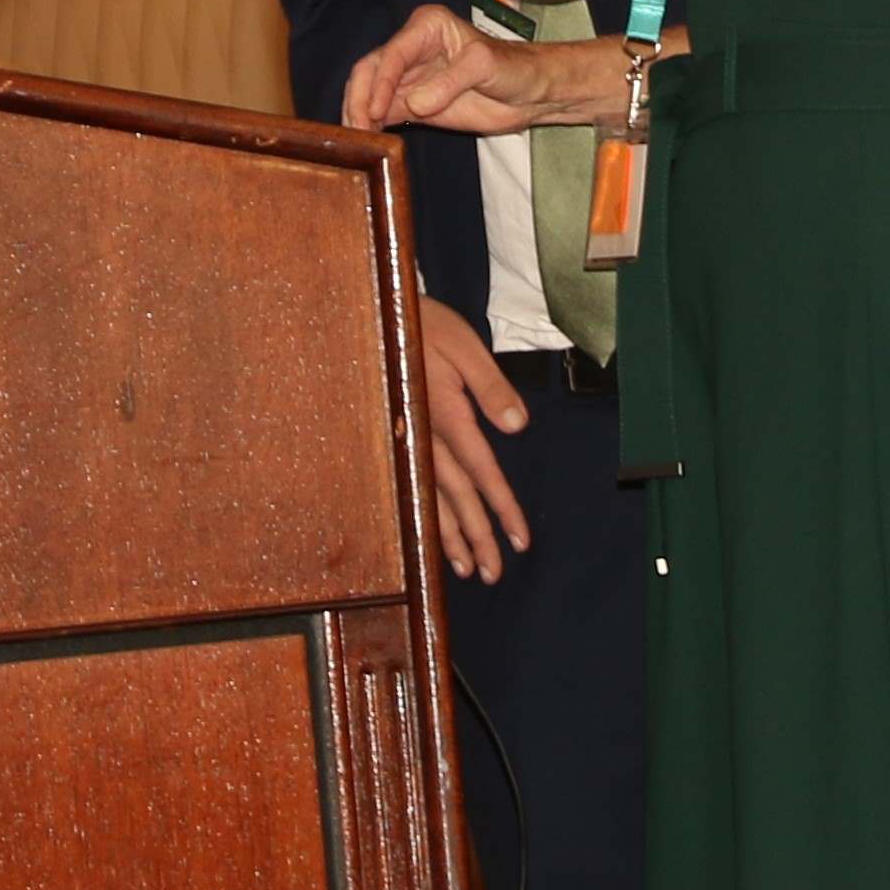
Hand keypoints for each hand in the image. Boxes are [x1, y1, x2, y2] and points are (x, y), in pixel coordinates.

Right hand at [345, 5, 548, 135]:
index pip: (392, 53)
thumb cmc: (514, 68)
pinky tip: (368, 141)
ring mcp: (410, 78)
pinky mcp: (412, 103)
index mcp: (427, 26)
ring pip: (372, 94)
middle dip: (360, 99)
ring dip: (361, 115)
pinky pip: (384, 113)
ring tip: (358, 140)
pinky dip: (373, 126)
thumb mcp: (485, 66)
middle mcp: (411, 48)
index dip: (380, 83)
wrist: (530, 94)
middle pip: (371, 71)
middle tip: (358, 129)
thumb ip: (451, 81)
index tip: (375, 111)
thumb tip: (415, 104)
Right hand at [417, 297, 530, 580]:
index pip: (481, 472)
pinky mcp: (396, 439)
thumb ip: (490, 386)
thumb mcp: (465, 345)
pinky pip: (411, 487)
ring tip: (467, 569)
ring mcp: (406, 442)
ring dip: (450, 537)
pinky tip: (431, 537)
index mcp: (446, 416)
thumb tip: (516, 425)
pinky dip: (424, 516)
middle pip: (456, 498)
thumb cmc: (423, 326)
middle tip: (493, 573)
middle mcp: (424, 438)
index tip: (519, 540)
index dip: (501, 507)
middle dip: (477, 537)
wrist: (371, 316)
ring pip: (431, 500)